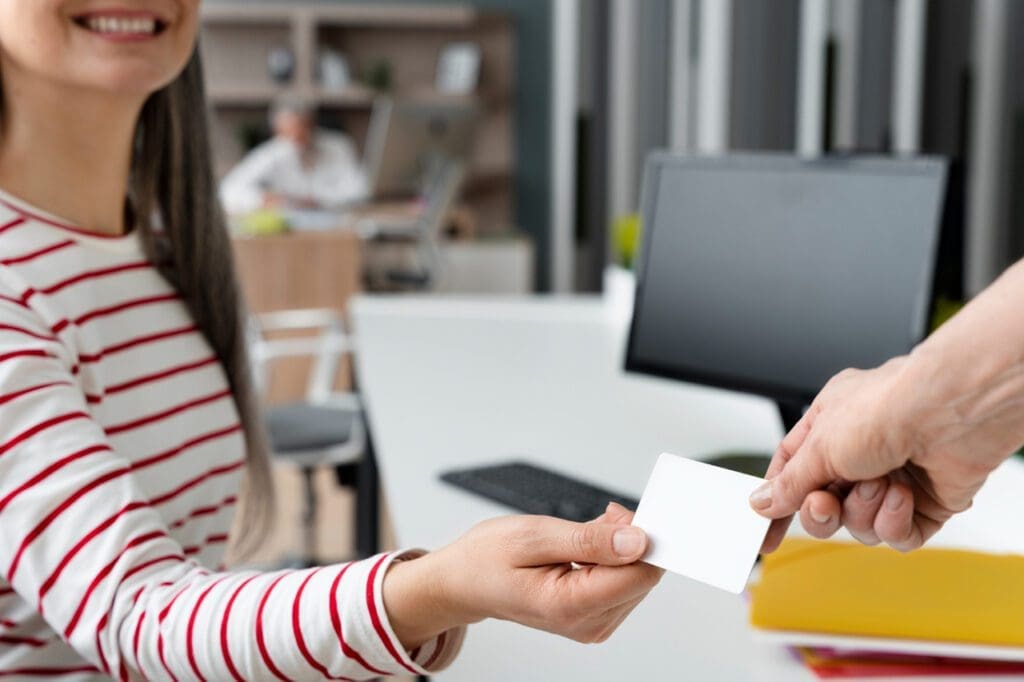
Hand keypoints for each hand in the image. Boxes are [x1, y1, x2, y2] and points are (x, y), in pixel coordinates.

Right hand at [383, 503, 662, 648]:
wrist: (462, 583)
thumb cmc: (487, 558)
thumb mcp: (534, 536)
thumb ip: (589, 540)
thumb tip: (638, 540)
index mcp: (570, 606)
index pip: (640, 575)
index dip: (646, 538)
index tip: (635, 512)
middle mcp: (587, 623)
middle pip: (642, 576)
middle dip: (631, 538)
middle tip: (602, 515)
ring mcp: (592, 624)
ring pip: (637, 577)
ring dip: (622, 546)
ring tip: (584, 533)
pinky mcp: (594, 617)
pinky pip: (624, 582)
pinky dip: (614, 556)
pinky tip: (589, 545)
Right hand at [750, 357, 1010, 552]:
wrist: (949, 413)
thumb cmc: (885, 408)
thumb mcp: (819, 446)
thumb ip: (789, 483)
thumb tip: (762, 502)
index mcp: (829, 426)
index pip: (791, 473)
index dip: (777, 505)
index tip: (763, 534)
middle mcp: (861, 452)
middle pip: (825, 506)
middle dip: (822, 512)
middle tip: (825, 503)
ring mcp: (894, 478)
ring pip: (860, 524)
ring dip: (863, 509)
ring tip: (879, 483)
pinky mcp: (927, 503)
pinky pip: (897, 535)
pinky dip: (894, 520)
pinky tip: (902, 496)